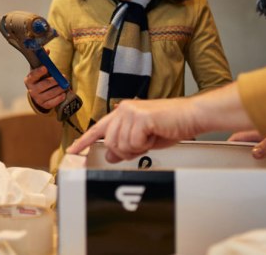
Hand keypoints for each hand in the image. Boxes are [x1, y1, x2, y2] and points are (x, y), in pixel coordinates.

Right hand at [24, 66, 64, 110]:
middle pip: (44, 84)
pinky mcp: (43, 105)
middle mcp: (31, 90)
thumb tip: (56, 70)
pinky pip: (52, 103)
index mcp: (29, 80)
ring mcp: (37, 99)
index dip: (39, 71)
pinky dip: (59, 98)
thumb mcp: (42, 73)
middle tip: (63, 78)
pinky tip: (64, 94)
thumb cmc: (43, 79)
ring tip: (66, 85)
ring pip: (50, 94)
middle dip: (54, 81)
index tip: (46, 67)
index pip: (33, 75)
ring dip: (59, 89)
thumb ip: (48, 70)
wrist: (40, 92)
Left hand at [66, 98, 197, 161]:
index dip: (84, 141)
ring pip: (121, 145)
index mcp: (123, 112)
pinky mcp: (140, 117)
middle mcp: (123, 109)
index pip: (98, 128)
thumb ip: (126, 145)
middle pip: (111, 143)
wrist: (192, 116)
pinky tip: (155, 135)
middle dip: (126, 151)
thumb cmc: (172, 124)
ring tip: (151, 137)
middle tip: (143, 146)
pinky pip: (134, 143)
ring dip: (138, 148)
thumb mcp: (144, 139)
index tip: (73, 151)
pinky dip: (145, 145)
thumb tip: (111, 156)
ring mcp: (130, 111)